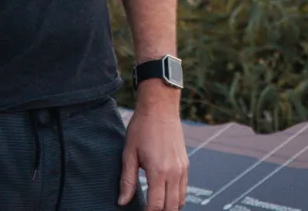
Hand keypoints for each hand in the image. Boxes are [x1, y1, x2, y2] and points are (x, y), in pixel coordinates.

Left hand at [119, 83, 187, 210]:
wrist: (160, 108)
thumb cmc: (142, 127)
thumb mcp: (129, 154)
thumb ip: (127, 181)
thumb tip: (122, 201)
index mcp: (159, 171)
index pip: (156, 206)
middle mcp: (174, 172)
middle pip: (171, 207)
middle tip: (147, 210)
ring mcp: (182, 168)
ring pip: (180, 200)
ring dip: (169, 207)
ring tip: (155, 207)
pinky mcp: (185, 164)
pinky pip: (184, 189)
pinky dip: (176, 197)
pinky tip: (164, 196)